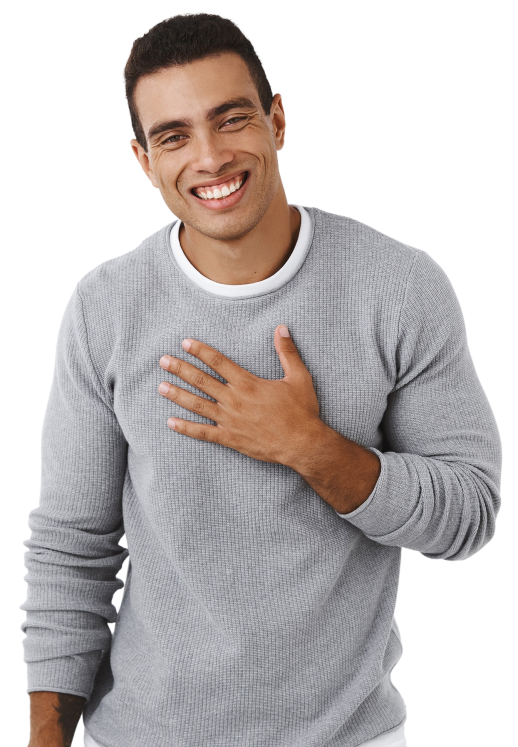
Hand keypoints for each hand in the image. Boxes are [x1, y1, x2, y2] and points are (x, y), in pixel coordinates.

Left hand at [158, 324, 320, 464]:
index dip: (200, 351)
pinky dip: (186, 428)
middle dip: (181, 369)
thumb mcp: (298, 377)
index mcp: (248, 384)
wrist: (303, 444)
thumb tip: (282, 328)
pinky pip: (203, 433)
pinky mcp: (230, 438)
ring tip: (161, 387)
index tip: (185, 343)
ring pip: (197, 405)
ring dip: (178, 395)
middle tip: (163, 360)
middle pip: (202, 381)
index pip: (218, 362)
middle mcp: (234, 400)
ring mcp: (230, 420)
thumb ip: (287, 352)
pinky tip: (171, 422)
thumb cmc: (302, 411)